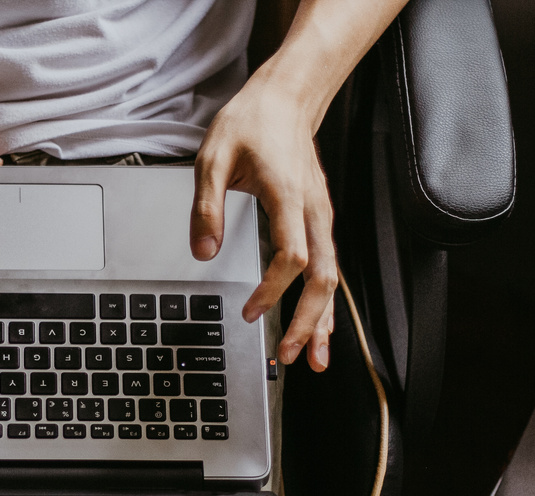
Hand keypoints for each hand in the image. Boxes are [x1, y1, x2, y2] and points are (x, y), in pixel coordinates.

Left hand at [190, 79, 336, 371]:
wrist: (287, 97)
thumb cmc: (252, 123)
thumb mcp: (213, 158)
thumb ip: (206, 207)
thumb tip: (202, 253)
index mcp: (288, 194)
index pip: (290, 253)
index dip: (273, 288)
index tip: (250, 311)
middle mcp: (313, 209)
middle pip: (322, 275)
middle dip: (309, 320)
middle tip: (290, 354)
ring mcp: (321, 215)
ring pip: (331, 276)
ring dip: (322, 320)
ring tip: (312, 358)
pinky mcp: (319, 220)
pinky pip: (327, 267)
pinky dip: (324, 302)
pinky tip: (318, 326)